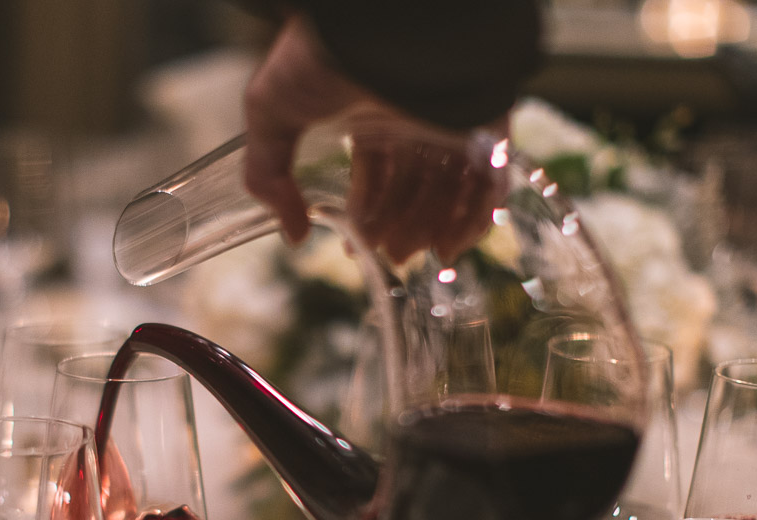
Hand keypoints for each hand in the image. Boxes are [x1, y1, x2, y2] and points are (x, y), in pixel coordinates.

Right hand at [243, 15, 505, 262]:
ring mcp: (453, 121)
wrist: (374, 24)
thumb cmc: (320, 56)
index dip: (367, 212)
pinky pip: (490, 181)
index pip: (376, 175)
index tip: (358, 245)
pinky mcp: (489, 123)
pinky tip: (450, 244)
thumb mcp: (270, 111)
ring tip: (413, 254)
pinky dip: (473, 217)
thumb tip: (292, 235)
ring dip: (432, 229)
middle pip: (414, 188)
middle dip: (400, 227)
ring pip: (450, 191)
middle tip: (390, 258)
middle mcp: (412, 119)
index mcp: (369, 115)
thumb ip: (266, 175)